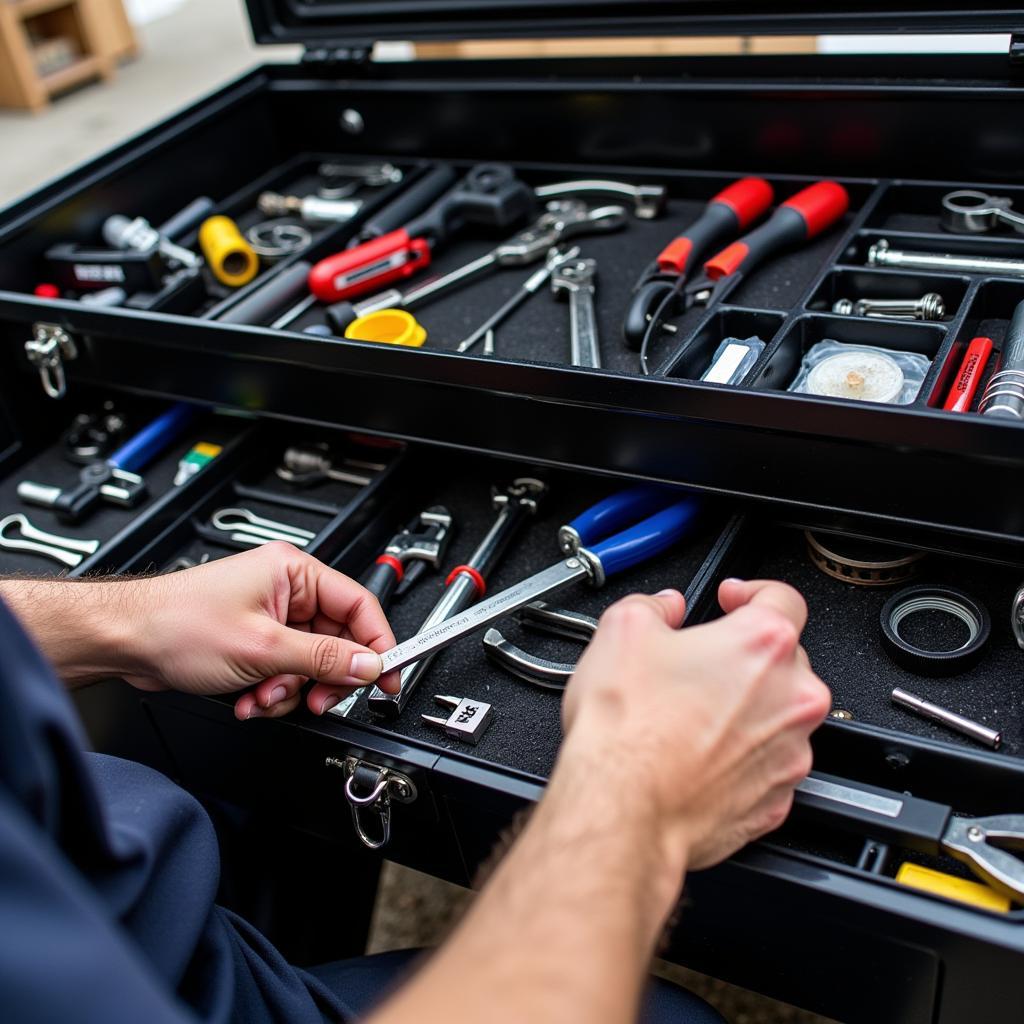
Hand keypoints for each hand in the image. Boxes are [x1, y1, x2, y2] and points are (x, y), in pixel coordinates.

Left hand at [120, 543, 396, 718]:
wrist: (126, 641)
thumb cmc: (177, 624)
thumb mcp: (263, 647)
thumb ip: (323, 658)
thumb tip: (368, 665)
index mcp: (295, 573)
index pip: (359, 606)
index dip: (378, 644)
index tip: (386, 677)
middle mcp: (286, 590)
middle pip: (336, 641)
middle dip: (322, 677)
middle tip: (316, 698)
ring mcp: (270, 617)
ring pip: (309, 663)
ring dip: (290, 690)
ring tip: (263, 697)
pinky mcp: (255, 641)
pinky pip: (285, 672)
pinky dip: (271, 692)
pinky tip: (249, 698)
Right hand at [560, 579, 829, 872]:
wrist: (624, 811)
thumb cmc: (628, 731)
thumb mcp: (622, 629)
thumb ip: (654, 605)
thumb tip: (664, 608)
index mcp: (763, 646)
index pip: (783, 598)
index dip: (752, 591)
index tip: (732, 600)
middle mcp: (792, 699)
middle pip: (784, 660)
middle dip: (744, 657)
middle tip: (697, 665)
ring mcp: (789, 754)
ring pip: (778, 716)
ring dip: (745, 709)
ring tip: (691, 716)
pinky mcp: (775, 801)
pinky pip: (767, 765)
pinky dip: (740, 757)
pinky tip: (697, 755)